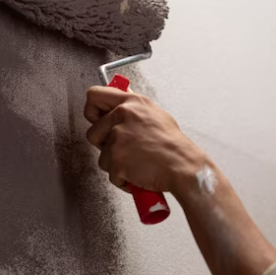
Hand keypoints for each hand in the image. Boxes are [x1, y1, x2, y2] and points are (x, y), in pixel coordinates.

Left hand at [84, 86, 202, 193]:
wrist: (183, 167)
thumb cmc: (174, 146)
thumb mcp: (156, 115)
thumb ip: (134, 108)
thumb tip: (121, 102)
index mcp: (132, 102)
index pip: (94, 95)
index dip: (92, 111)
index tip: (97, 120)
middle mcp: (122, 116)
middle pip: (93, 132)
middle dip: (104, 145)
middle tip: (123, 149)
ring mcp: (118, 137)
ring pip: (102, 157)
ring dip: (116, 164)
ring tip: (136, 163)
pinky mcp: (116, 158)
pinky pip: (111, 174)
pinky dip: (123, 179)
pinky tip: (138, 174)